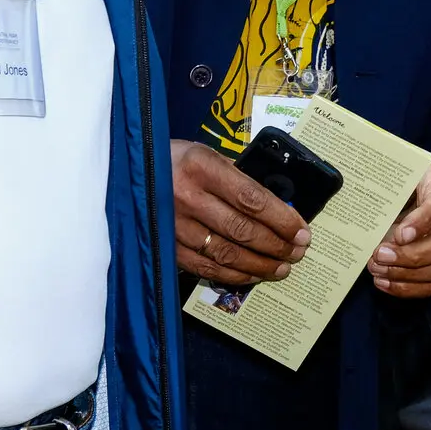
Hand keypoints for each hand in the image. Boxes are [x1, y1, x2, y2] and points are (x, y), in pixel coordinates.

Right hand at [172, 138, 309, 285]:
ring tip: (282, 267)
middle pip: (242, 229)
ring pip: (226, 253)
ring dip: (259, 264)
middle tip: (299, 252)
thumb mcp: (206, 155)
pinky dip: (233, 274)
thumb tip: (277, 208)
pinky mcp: (165, 247)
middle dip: (277, 244)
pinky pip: (205, 267)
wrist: (128, 173)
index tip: (302, 231)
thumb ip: (236, 178)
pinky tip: (252, 275)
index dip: (282, 219)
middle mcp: (187, 197)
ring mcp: (173, 225)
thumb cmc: (175, 160)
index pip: (252, 199)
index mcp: (202, 167)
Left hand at [368, 162, 430, 297]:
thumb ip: (386, 184)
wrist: (411, 186)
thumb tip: (362, 204)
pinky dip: (407, 288)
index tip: (399, 235)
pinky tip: (384, 281)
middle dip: (411, 255)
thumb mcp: (396, 173)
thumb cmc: (402, 180)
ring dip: (407, 274)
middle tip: (379, 254)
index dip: (422, 223)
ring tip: (377, 269)